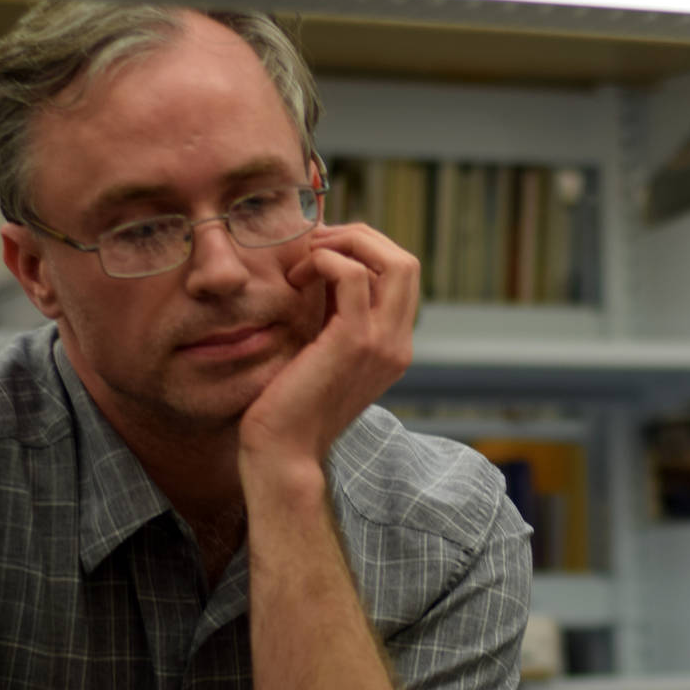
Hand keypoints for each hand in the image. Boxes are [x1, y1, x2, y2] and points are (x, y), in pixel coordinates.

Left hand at [238, 222, 418, 468]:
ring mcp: (383, 343)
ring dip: (343, 244)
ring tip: (304, 262)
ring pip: (393, 260)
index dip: (364, 251)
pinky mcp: (355, 341)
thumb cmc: (289, 406)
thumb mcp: (321, 352)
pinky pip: (352, 274)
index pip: (400, 277)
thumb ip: (333, 315)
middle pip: (406, 261)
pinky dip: (325, 261)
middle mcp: (399, 343)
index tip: (321, 252)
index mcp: (394, 346)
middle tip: (315, 245)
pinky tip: (296, 278)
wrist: (283, 452)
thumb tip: (323, 268)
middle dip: (360, 238)